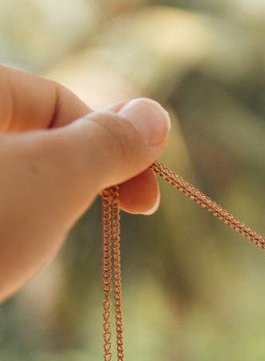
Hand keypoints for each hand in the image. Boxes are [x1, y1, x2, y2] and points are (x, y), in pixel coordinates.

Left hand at [0, 64, 170, 300]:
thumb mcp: (56, 177)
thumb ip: (108, 143)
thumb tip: (154, 116)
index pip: (57, 103)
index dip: (113, 147)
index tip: (147, 205)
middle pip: (32, 141)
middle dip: (75, 184)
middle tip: (101, 224)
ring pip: (10, 183)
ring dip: (40, 215)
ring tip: (27, 247)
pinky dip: (6, 235)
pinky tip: (2, 258)